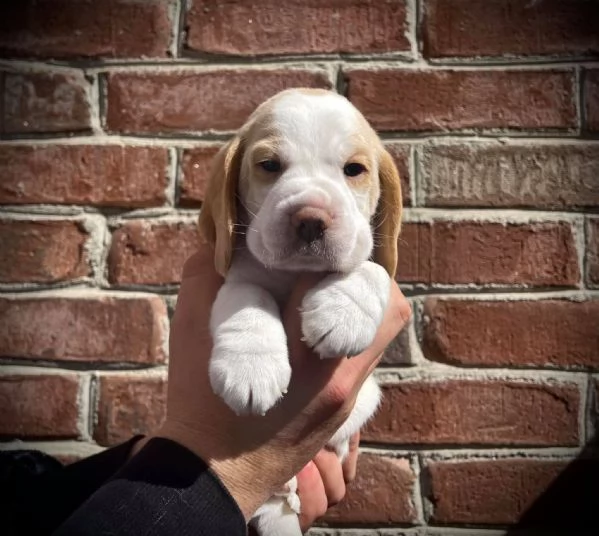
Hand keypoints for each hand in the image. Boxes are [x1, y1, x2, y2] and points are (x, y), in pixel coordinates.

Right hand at [143, 245, 410, 519]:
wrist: (213, 473)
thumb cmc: (199, 400)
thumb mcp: (192, 327)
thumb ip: (208, 270)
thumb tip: (227, 239)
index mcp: (306, 355)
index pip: (354, 286)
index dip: (338, 258)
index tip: (314, 251)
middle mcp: (342, 378)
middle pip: (390, 309)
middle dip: (365, 278)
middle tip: (331, 269)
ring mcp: (350, 399)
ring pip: (386, 333)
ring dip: (364, 305)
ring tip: (327, 294)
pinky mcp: (347, 412)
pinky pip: (369, 357)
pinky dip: (353, 333)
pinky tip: (318, 332)